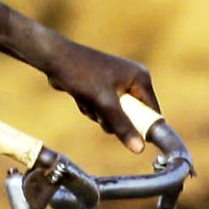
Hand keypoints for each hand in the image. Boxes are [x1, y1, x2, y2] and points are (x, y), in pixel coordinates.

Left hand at [42, 39, 162, 154]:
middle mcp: (133, 79)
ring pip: (116, 115)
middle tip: (102, 114)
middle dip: (114, 120)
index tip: (131, 138)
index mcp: (141, 78)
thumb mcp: (104, 103)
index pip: (153, 112)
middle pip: (133, 116)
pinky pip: (104, 109)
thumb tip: (139, 149)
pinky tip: (81, 97)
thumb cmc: (81, 75)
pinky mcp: (104, 87)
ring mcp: (118, 83)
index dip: (143, 127)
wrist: (55, 59)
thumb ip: (123, 126)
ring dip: (100, 115)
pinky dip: (93, 109)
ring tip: (88, 101)